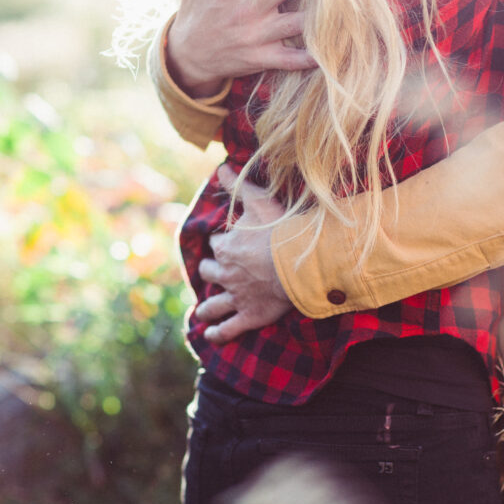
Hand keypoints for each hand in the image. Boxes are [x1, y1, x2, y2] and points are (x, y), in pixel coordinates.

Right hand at [166, 0, 316, 97]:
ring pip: (297, 22)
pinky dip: (310, 58)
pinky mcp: (262, 57)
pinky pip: (291, 60)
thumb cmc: (196, 9)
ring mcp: (258, 34)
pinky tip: (326, 52)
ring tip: (338, 6)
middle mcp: (251, 8)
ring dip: (318, 16)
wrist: (188, 53)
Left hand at [196, 165, 292, 342]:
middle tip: (215, 273)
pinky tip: (211, 336)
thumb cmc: (280, 230)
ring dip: (207, 309)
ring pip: (213, 305)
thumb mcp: (258, 201)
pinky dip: (217, 333)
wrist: (299, 263)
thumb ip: (238, 186)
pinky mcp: (248, 316)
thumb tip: (222, 166)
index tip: (227, 244)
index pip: (217, 246)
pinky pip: (228, 328)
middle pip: (210, 273)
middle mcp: (225, 273)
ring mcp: (236, 296)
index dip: (222, 244)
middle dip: (212, 272)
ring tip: (203, 313)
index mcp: (226, 248)